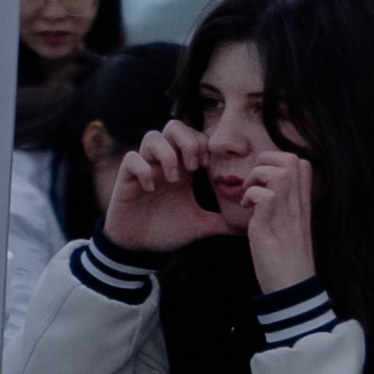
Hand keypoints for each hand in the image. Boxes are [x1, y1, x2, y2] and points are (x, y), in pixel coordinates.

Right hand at [102, 119, 229, 257]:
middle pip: (174, 126)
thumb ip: (222, 222)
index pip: (193, 135)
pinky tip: (150, 188)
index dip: (201, 143)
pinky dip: (143, 169)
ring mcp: (144, 167)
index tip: (206, 166)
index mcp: (182, 167)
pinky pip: (132, 159)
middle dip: (187, 142)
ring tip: (173, 179)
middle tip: (192, 168)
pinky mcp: (126, 178)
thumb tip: (247, 227)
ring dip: (166, 154)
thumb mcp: (200, 225)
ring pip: (152, 136)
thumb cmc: (167, 230)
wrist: (139, 247)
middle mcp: (163, 162)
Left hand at [231, 145, 316, 293]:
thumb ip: (284, 208)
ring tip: (249, 194)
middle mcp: (297, 207)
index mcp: (302, 206)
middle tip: (254, 181)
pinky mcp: (269, 229)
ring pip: (279, 173)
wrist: (291, 292)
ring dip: (257, 176)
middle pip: (291, 159)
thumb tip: (267, 192)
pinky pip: (263, 196)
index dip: (278, 160)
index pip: (302, 164)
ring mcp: (285, 216)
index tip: (264, 178)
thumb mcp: (291, 229)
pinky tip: (246, 209)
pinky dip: (249, 196)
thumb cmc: (287, 262)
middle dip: (266, 160)